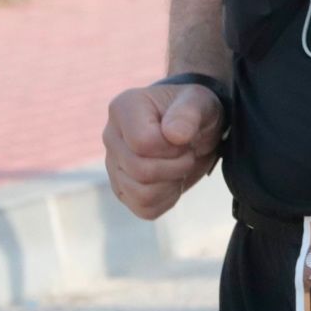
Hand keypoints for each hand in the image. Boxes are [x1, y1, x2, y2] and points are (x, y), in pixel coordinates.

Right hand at [102, 82, 224, 219]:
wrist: (193, 130)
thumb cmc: (194, 111)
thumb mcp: (200, 103)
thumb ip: (189, 113)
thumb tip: (175, 135)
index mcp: (124, 108)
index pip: (143, 143)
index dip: (172, 148)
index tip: (185, 138)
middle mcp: (111, 137)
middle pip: (141, 171)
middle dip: (176, 166)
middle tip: (188, 152)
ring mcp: (113, 166)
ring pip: (141, 194)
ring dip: (172, 183)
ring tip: (179, 165)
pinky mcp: (122, 190)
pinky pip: (144, 208)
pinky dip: (167, 199)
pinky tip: (173, 180)